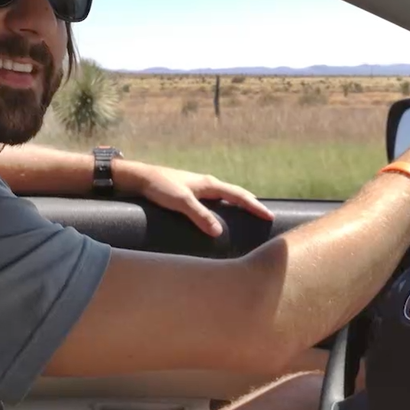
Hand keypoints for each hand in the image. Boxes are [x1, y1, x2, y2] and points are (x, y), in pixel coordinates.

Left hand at [117, 162, 274, 236]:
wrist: (140, 178)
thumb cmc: (160, 187)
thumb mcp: (181, 202)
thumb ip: (200, 216)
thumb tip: (219, 232)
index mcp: (210, 184)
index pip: (239, 195)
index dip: (255, 207)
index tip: (269, 216)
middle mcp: (207, 184)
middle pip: (236, 194)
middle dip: (251, 204)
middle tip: (265, 216)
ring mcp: (199, 188)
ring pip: (226, 196)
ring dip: (238, 205)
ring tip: (248, 217)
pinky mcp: (190, 194)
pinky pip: (215, 201)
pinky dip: (225, 207)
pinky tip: (222, 216)